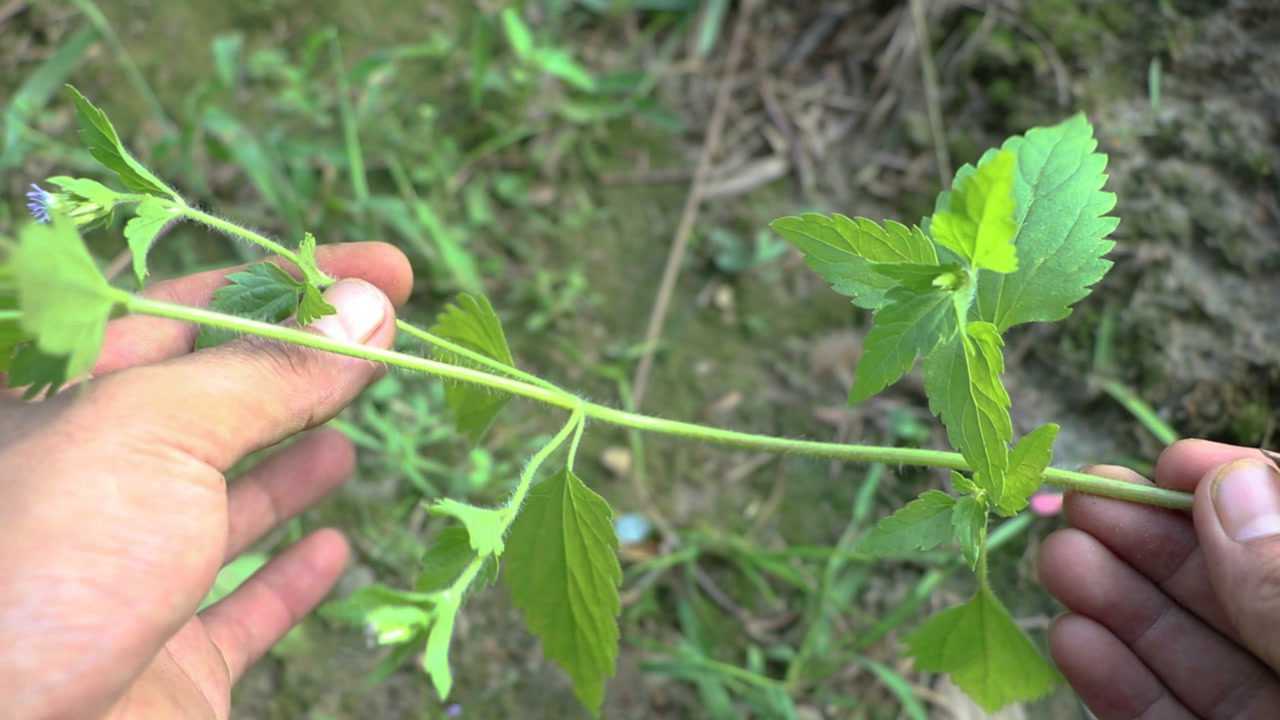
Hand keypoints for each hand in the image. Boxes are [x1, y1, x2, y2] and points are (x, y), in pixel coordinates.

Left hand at [0, 243, 411, 718]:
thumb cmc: (44, 563)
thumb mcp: (157, 429)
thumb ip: (270, 371)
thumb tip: (367, 306)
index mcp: (58, 399)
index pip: (191, 308)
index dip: (292, 280)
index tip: (384, 268)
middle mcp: (88, 479)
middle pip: (219, 400)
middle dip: (307, 368)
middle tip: (392, 335)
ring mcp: (128, 574)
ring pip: (228, 502)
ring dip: (297, 464)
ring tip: (352, 437)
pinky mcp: (165, 660)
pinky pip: (241, 609)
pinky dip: (291, 576)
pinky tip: (333, 548)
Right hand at [1040, 440, 1279, 717]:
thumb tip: (1230, 484)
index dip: (1230, 489)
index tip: (1169, 462)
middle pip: (1225, 586)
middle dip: (1147, 538)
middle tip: (1082, 501)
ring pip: (1184, 650)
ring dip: (1112, 598)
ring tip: (1056, 561)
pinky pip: (1161, 719)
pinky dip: (1113, 679)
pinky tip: (1071, 637)